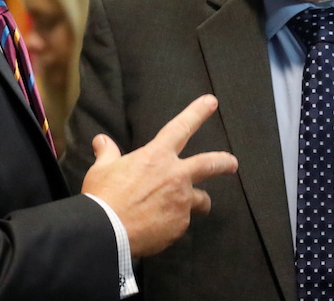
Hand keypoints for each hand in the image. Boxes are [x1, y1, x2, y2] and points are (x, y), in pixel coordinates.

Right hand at [80, 94, 237, 257]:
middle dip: (224, 162)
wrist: (107, 232)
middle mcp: (175, 176)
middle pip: (209, 164)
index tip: (211, 102)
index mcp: (156, 156)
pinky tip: (159, 227)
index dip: (197, 113)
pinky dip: (174, 223)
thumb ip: (107, 154)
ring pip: (200, 200)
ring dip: (198, 202)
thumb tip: (101, 141)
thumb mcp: (102, 170)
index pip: (181, 127)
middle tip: (232, 163)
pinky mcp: (180, 225)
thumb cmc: (103, 198)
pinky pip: (181, 222)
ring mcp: (181, 201)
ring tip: (194, 207)